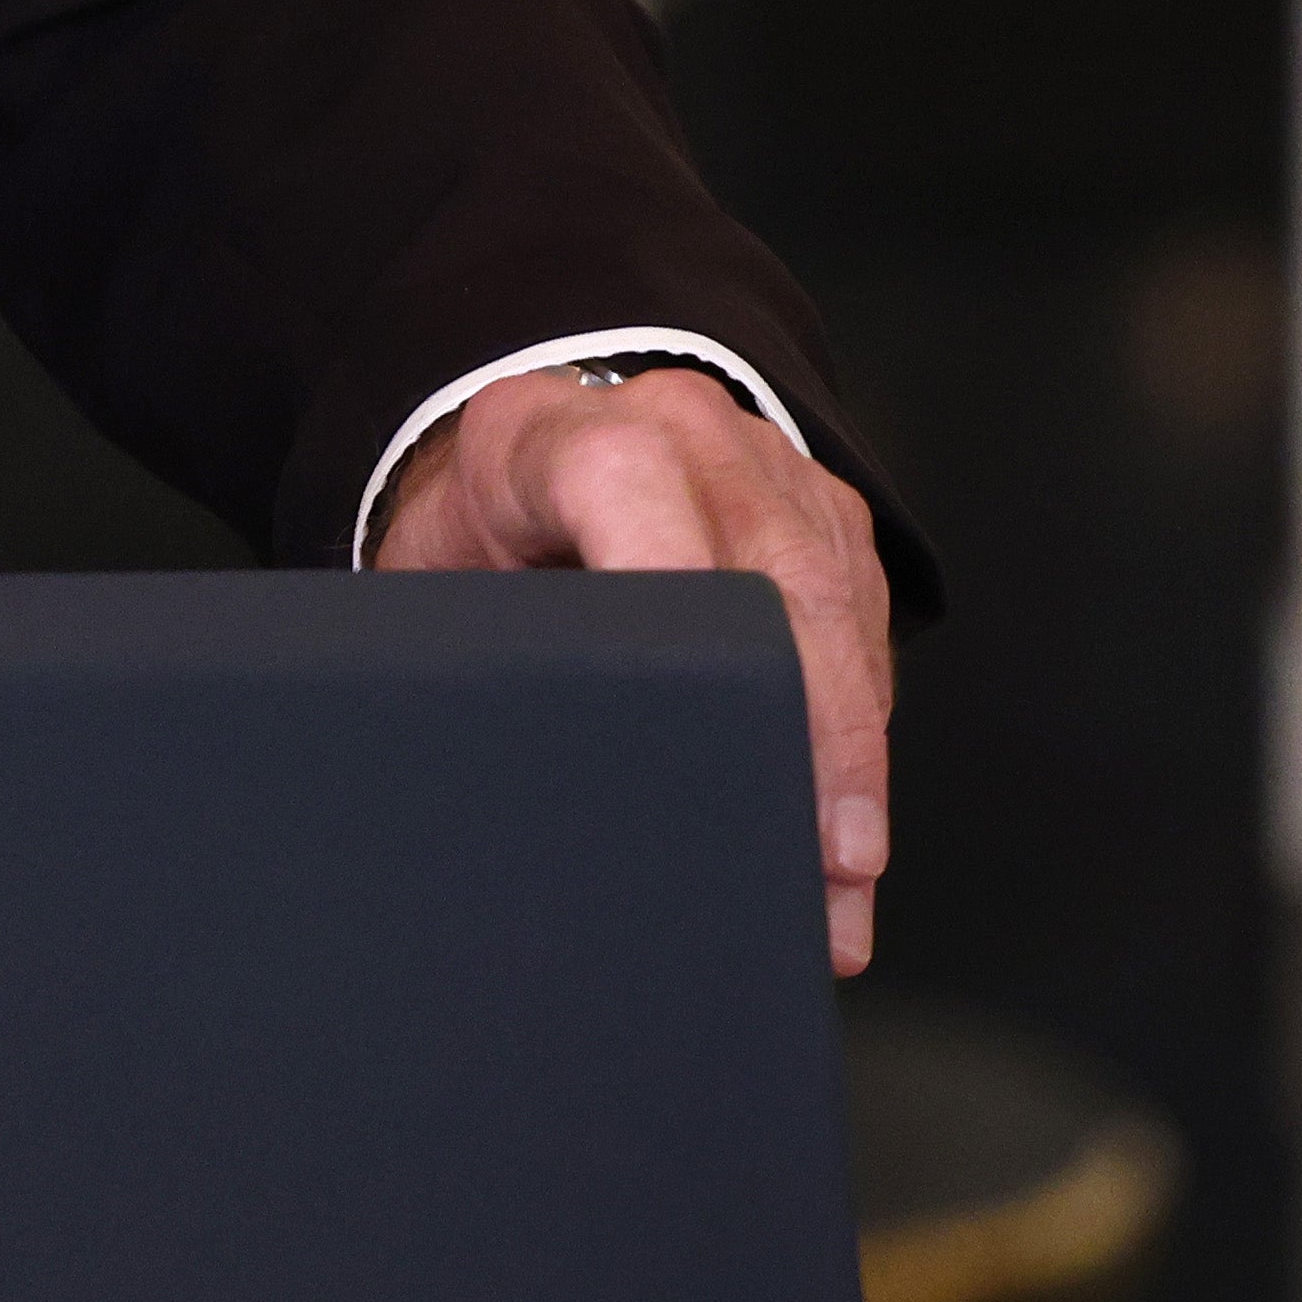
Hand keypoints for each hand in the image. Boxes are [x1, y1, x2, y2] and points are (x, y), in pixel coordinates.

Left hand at [372, 364, 897, 976]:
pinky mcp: (820, 506)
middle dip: (810, 732)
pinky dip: (860, 718)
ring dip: (852, 751)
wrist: (525, 457)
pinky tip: (847, 808)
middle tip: (825, 866)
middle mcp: (673, 426)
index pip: (625, 484)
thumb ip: (472, 658)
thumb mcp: (437, 590)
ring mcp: (760, 458)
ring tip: (842, 876)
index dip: (674, 593)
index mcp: (551, 437)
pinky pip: (863, 614)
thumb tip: (506, 788)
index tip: (710, 724)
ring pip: (838, 604)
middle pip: (772, 571)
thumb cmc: (476, 537)